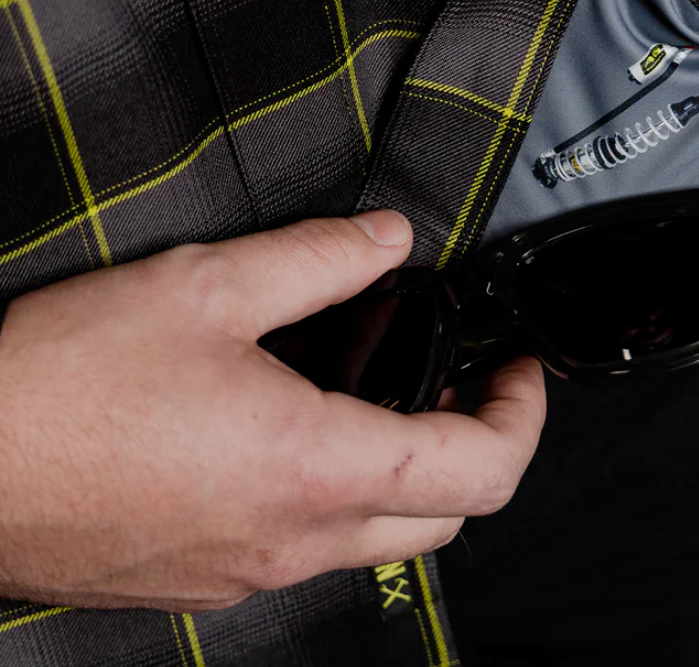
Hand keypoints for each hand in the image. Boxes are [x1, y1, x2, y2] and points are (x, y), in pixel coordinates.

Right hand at [0, 213, 544, 610]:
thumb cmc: (59, 388)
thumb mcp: (205, 287)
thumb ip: (319, 258)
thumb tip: (388, 241)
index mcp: (312, 468)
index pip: (478, 473)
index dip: (521, 417)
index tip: (518, 374)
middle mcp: (292, 539)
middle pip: (444, 517)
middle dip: (479, 449)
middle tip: (468, 383)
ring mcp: (250, 569)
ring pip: (380, 537)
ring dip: (412, 472)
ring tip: (391, 396)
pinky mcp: (208, 574)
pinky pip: (310, 547)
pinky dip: (341, 492)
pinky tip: (304, 431)